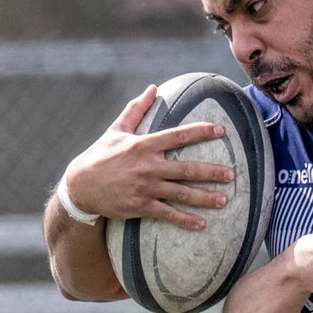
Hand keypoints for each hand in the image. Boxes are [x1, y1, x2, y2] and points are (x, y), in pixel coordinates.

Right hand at [60, 86, 236, 231]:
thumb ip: (137, 109)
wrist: (80, 186)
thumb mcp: (117, 130)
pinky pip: (167, 214)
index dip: (201, 132)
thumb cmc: (101, 155)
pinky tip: (202, 224)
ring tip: (225, 201)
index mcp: (144, 145)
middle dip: (211, 172)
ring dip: (204, 198)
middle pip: (186, 168)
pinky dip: (185, 220)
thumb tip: (153, 88)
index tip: (221, 130)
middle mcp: (147, 166)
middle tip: (232, 174)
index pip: (178, 136)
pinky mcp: (140, 206)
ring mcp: (145, 188)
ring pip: (181, 193)